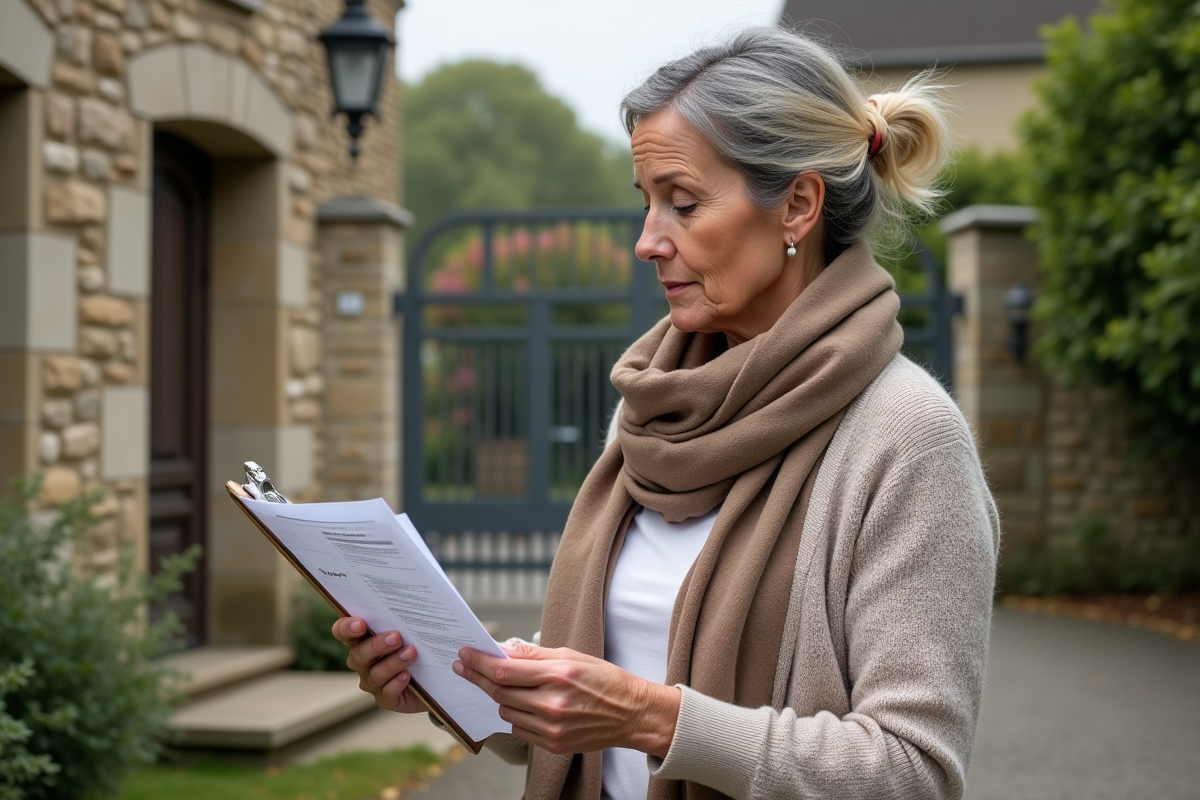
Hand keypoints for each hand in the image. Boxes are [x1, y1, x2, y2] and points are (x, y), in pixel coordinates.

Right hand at [331, 617, 424, 713]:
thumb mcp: (409, 630)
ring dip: (393, 663)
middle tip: (396, 637)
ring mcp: (372, 682)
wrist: (431, 676)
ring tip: (410, 653)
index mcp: (362, 640)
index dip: (346, 628)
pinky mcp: (386, 698)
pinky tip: (407, 675)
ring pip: (375, 674)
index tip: (360, 623)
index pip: (342, 632)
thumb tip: (413, 602)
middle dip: (377, 645)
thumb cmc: (416, 644)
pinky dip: (397, 683)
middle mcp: (362, 662)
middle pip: (359, 654)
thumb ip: (402, 619)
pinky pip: (387, 693)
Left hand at [454, 642, 680, 756]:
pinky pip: (519, 729)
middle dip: (478, 677)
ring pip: (506, 711)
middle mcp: (552, 704)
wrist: (631, 714)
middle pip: (499, 691)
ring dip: (500, 697)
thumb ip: (533, 655)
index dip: (479, 662)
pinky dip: (516, 715)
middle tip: (464, 667)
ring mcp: (552, 728)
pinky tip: (525, 704)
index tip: (465, 655)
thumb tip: (502, 650)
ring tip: (506, 685)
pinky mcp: (553, 745)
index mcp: (557, 675)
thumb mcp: (571, 656)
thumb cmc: (604, 680)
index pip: (504, 670)